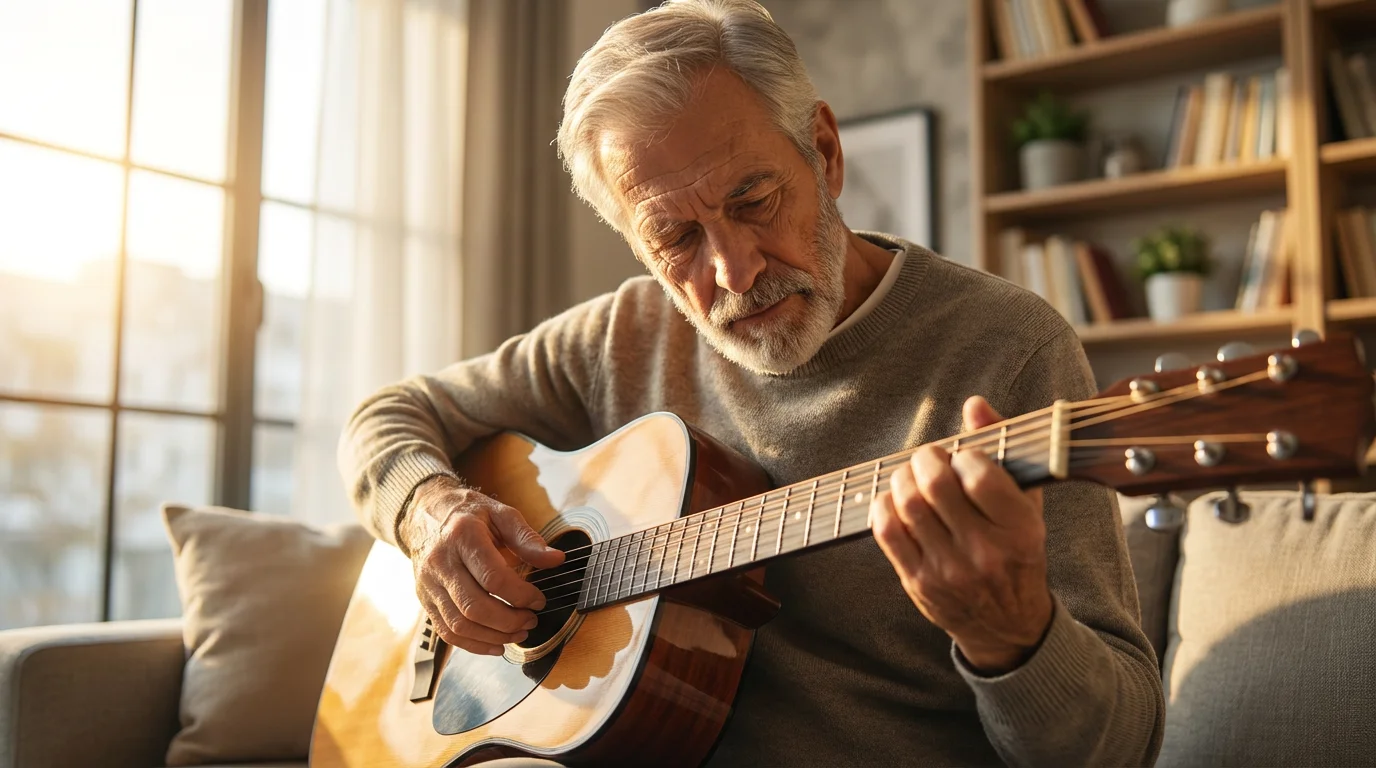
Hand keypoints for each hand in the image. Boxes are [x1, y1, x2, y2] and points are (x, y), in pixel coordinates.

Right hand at [403, 476, 564, 655]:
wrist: (425, 512)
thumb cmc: (469, 514)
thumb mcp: (500, 514)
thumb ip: (528, 539)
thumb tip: (556, 559)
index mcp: (462, 536)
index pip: (492, 577)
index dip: (520, 594)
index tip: (539, 600)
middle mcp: (440, 562)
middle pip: (474, 606)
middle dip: (508, 621)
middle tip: (531, 620)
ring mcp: (428, 583)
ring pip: (458, 624)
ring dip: (493, 636)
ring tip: (519, 633)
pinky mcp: (424, 598)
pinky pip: (446, 631)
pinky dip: (473, 644)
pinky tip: (496, 644)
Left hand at [870, 396, 1052, 674]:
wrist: (1008, 624)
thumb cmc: (1016, 552)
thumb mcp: (1026, 505)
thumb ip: (1005, 449)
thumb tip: (975, 404)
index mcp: (1020, 529)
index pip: (980, 475)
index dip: (964, 455)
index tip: (963, 456)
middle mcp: (985, 552)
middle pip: (935, 485)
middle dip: (925, 458)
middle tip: (929, 457)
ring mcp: (949, 570)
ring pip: (907, 504)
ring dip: (902, 477)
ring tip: (912, 475)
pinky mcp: (919, 582)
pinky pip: (886, 531)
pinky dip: (884, 505)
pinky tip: (896, 499)